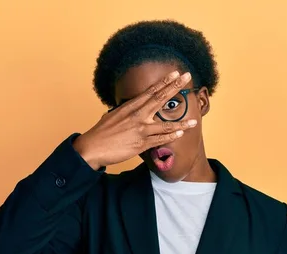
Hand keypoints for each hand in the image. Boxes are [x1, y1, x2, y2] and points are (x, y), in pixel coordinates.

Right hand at [73, 71, 197, 169]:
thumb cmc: (102, 133)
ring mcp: (140, 130)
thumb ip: (126, 111)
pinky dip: (171, 136)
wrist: (92, 147)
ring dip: (181, 123)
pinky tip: (180, 133)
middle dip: (174, 87)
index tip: (175, 73)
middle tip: (187, 77)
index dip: (164, 82)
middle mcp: (137, 116)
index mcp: (130, 107)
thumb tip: (132, 108)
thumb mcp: (113, 115)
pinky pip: (159, 140)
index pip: (150, 91)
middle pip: (159, 99)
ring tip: (194, 121)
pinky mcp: (140, 144)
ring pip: (165, 125)